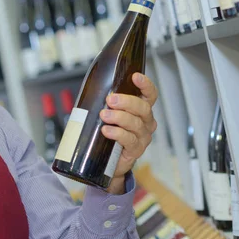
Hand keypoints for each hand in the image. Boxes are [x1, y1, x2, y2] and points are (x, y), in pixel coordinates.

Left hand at [100, 73, 158, 193]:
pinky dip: (117, 133)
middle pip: (143, 108)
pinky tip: (107, 131)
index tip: (135, 76)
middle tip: (110, 100)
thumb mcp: (108, 115)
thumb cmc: (108, 133)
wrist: (107, 161)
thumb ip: (105, 103)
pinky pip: (129, 140)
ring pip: (135, 123)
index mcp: (141, 110)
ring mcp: (142, 137)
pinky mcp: (135, 150)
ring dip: (119, 117)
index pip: (149, 95)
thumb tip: (89, 89)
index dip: (145, 85)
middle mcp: (146, 122)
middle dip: (126, 102)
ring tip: (104, 115)